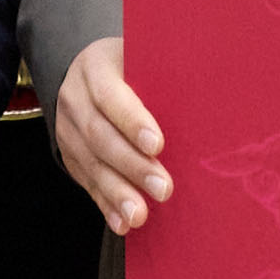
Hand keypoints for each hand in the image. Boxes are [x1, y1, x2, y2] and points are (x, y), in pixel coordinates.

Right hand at [48, 37, 171, 235]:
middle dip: (133, 166)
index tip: (159, 145)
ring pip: (92, 165)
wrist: (84, 72)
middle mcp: (75, 99)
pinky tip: (123, 223)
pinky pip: (87, 183)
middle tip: (164, 189)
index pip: (111, 96)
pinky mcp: (70, 156)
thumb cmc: (131, 65)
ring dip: (118, 193)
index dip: (133, 122)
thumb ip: (164, 70)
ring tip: (141, 214)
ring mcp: (68, 130)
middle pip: (100, 136)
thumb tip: (211, 86)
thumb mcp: (140, 54)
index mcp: (96, 69)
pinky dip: (106, 205)